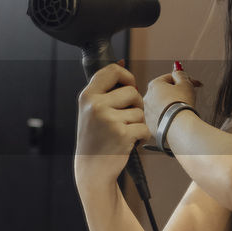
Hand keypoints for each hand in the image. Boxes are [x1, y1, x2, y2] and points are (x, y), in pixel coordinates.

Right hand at [74, 62, 150, 186]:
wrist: (91, 169)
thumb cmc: (95, 138)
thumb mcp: (92, 111)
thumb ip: (106, 89)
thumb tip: (121, 61)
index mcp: (87, 96)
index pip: (112, 71)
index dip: (127, 77)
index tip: (129, 87)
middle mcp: (95, 105)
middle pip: (132, 91)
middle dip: (136, 105)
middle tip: (127, 119)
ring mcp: (108, 120)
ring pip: (140, 111)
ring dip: (137, 123)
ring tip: (123, 133)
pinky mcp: (122, 134)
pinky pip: (144, 128)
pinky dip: (141, 137)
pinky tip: (129, 142)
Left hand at [143, 67, 201, 137]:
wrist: (178, 126)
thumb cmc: (182, 104)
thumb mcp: (186, 83)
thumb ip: (181, 75)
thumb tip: (177, 72)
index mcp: (154, 85)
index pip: (169, 78)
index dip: (184, 79)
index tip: (193, 83)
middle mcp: (147, 97)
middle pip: (164, 91)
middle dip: (176, 92)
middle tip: (188, 96)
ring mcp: (147, 112)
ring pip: (161, 105)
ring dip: (170, 105)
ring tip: (182, 108)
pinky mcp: (149, 124)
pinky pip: (160, 117)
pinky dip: (167, 117)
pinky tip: (176, 118)